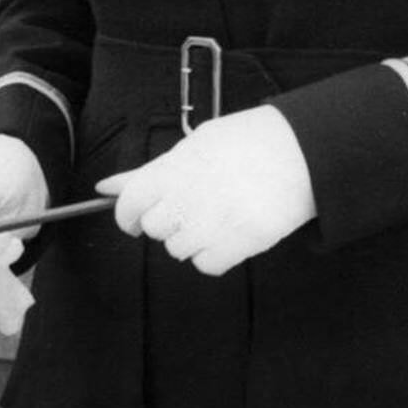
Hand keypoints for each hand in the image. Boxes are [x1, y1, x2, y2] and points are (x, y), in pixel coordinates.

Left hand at [98, 106, 314, 276]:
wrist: (301, 151)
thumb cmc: (248, 142)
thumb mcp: (195, 144)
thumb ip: (148, 171)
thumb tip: (106, 187)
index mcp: (176, 167)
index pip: (130, 203)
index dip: (129, 215)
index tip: (136, 218)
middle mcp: (190, 197)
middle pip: (156, 229)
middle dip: (168, 221)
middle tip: (192, 204)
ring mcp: (214, 223)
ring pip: (179, 250)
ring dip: (192, 238)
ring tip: (217, 213)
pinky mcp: (240, 244)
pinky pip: (207, 265)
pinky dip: (215, 254)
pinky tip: (230, 231)